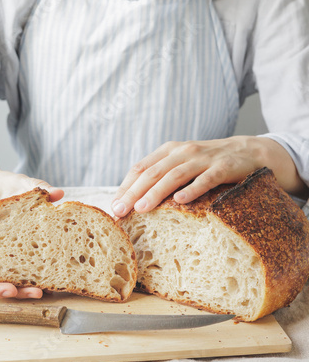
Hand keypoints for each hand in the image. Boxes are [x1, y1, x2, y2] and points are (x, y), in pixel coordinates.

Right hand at [0, 170, 63, 298]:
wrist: (11, 192)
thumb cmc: (8, 188)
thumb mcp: (19, 183)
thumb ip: (36, 186)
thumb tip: (58, 192)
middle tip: (11, 290)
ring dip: (13, 293)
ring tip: (36, 292)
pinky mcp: (10, 264)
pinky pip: (13, 279)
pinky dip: (24, 287)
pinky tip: (43, 288)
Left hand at [112, 136, 305, 216]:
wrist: (249, 152)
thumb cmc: (208, 163)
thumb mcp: (182, 164)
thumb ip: (161, 175)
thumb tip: (133, 199)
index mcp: (169, 151)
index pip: (140, 168)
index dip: (125, 186)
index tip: (113, 206)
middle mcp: (182, 152)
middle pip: (153, 172)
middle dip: (133, 192)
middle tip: (120, 211)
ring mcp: (203, 158)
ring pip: (175, 175)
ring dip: (156, 192)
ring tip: (142, 208)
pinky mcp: (223, 167)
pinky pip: (206, 179)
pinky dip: (192, 189)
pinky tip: (181, 200)